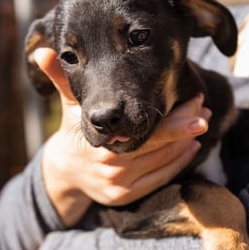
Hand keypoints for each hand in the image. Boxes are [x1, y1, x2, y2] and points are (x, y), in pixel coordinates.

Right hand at [34, 48, 210, 226]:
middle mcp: (112, 165)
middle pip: (158, 144)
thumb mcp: (68, 105)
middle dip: (185, 126)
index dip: (173, 114)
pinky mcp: (126, 196)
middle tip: (205, 109)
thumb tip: (42, 53)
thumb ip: (60, 79)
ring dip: (186, 143)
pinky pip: (159, 179)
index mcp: (102, 142)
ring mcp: (120, 184)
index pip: (146, 129)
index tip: (195, 98)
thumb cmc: (72, 130)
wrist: (64, 171)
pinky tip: (191, 148)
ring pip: (162, 162)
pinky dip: (178, 163)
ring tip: (202, 122)